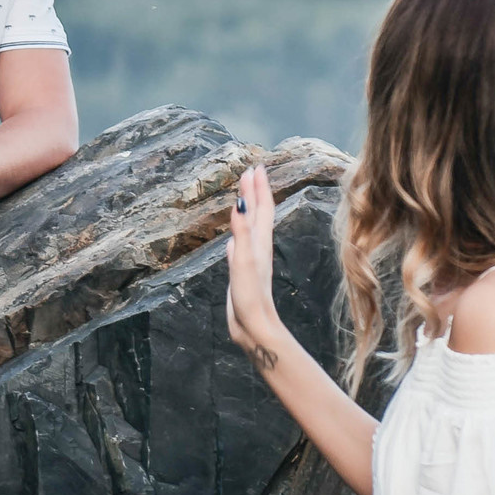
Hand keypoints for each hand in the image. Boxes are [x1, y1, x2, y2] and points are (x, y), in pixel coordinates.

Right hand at [225, 163, 283, 368]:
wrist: (254, 327)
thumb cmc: (250, 295)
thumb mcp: (243, 260)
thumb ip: (241, 232)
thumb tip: (239, 204)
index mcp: (259, 242)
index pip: (261, 208)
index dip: (258, 188)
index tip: (255, 167)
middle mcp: (257, 247)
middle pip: (258, 214)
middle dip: (255, 192)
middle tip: (251, 172)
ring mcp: (251, 259)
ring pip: (251, 227)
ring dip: (247, 209)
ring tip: (243, 196)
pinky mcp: (243, 271)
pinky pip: (241, 244)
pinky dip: (238, 233)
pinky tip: (234, 236)